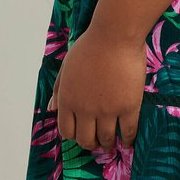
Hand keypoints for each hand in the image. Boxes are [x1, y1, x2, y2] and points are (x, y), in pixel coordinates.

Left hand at [47, 24, 146, 151]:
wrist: (115, 35)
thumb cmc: (91, 46)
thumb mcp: (66, 66)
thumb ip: (58, 89)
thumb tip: (51, 109)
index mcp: (67, 99)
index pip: (67, 130)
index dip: (74, 135)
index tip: (82, 133)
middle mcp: (85, 109)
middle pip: (85, 139)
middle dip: (91, 143)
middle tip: (97, 142)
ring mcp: (107, 109)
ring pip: (106, 139)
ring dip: (108, 144)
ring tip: (112, 142)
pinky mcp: (128, 107)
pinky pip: (128, 131)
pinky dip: (128, 139)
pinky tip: (128, 139)